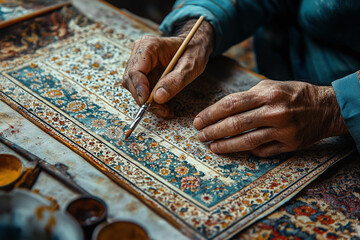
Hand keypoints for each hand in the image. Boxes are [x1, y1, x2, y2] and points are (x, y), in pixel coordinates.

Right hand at [122, 19, 213, 117]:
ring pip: (134, 87)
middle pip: (131, 80)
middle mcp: (140, 52)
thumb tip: (157, 97)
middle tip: (162, 111)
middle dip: (144, 98)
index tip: (148, 103)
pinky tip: (163, 105)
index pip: (135, 70)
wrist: (195, 45)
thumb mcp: (190, 66)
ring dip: (147, 101)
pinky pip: (140, 88)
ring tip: (165, 110)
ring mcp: (139, 62)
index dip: (139, 89)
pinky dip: (150, 99)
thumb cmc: (193, 51)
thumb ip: (176, 81)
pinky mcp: (142, 71)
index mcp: (149, 46)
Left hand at [193, 80, 348, 156]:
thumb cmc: (293, 94)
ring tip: (213, 147)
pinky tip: (238, 150)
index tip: (198, 121)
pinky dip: (249, 151)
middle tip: (201, 136)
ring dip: (226, 146)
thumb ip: (247, 97)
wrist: (325, 108)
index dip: (210, 114)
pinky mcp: (290, 144)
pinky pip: (264, 151)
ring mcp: (283, 130)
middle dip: (213, 131)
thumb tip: (222, 111)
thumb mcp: (271, 86)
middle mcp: (274, 112)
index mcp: (267, 94)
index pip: (230, 105)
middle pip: (235, 124)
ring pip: (247, 141)